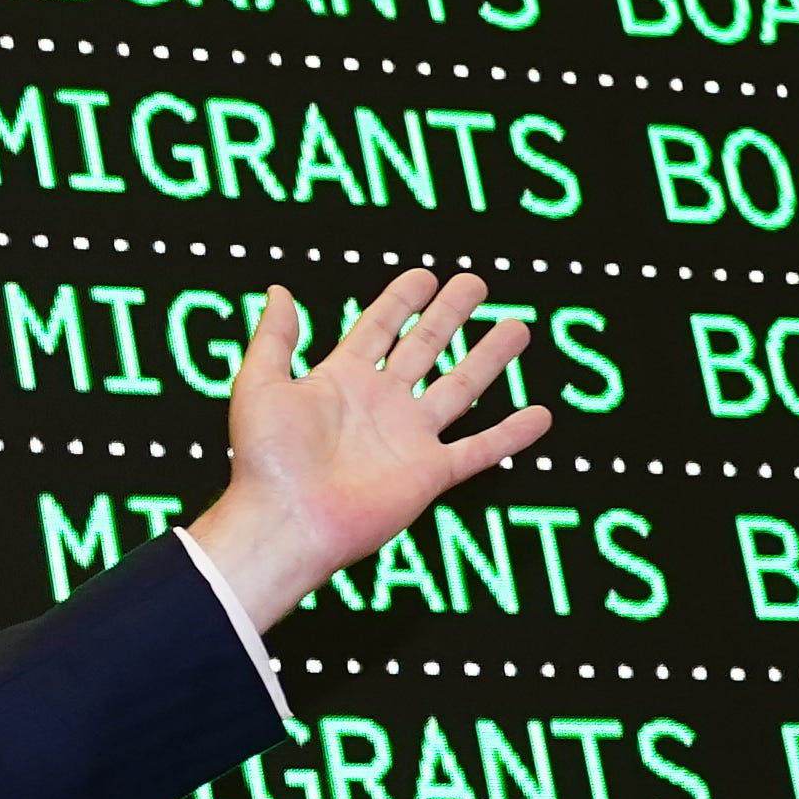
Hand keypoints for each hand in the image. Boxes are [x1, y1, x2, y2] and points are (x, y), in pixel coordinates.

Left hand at [185, 268, 551, 631]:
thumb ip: (274, 338)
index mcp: (341, 381)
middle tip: (475, 283)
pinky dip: (512, 435)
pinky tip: (540, 415)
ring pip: (460, 388)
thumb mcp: (259, 386)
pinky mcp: (428, 474)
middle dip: (450, 314)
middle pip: (425, 347)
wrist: (284, 523)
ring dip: (489, 358)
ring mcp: (407, 439)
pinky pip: (479, 450)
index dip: (401, 300)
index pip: (379, 328)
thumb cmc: (264, 462)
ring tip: (517, 327)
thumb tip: (279, 291)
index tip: (424, 275)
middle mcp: (379, 405)